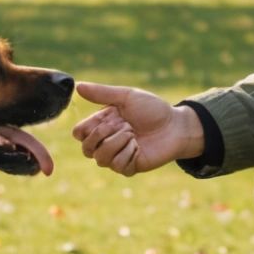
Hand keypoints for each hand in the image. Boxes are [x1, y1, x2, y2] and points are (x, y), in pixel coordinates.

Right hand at [71, 82, 205, 175]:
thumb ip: (102, 93)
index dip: (89, 127)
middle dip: (104, 135)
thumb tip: (77, 85)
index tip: (109, 117)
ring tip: (133, 134)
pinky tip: (139, 147)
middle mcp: (106, 142)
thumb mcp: (127, 96)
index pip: (79, 133)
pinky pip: (118, 166)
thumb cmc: (153, 109)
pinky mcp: (129, 168)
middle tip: (125, 125)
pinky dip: (129, 153)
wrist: (175, 126)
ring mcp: (116, 156)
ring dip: (118, 143)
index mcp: (102, 124)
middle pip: (86, 149)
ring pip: (101, 159)